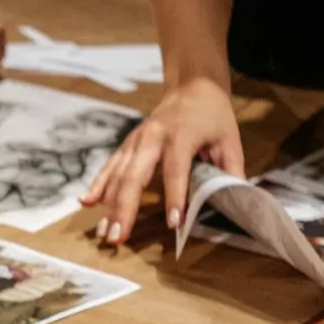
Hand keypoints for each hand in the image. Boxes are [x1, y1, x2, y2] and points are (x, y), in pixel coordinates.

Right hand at [80, 76, 242, 243]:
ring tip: (104, 232)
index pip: (176, 171)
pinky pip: (110, 167)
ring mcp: (136, 140)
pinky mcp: (127, 144)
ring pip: (117, 175)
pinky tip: (87, 203)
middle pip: (133, 176)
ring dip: (108, 205)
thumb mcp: (230, 141)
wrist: (192, 87)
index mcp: (180, 136)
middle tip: (118, 237)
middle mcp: (152, 137)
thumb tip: (236, 203)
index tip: (174, 223)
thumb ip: (231, 172)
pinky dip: (98, 185)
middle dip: (124, 208)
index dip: (175, 197)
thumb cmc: (213, 116)